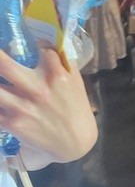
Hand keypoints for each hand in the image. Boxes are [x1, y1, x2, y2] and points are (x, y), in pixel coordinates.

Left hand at [0, 46, 97, 169]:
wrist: (75, 141)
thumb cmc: (76, 108)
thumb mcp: (76, 82)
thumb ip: (62, 64)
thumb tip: (48, 45)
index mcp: (57, 76)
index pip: (42, 49)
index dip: (38, 45)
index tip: (35, 45)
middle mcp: (38, 89)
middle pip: (5, 66)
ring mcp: (22, 106)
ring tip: (1, 81)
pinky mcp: (12, 123)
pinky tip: (3, 102)